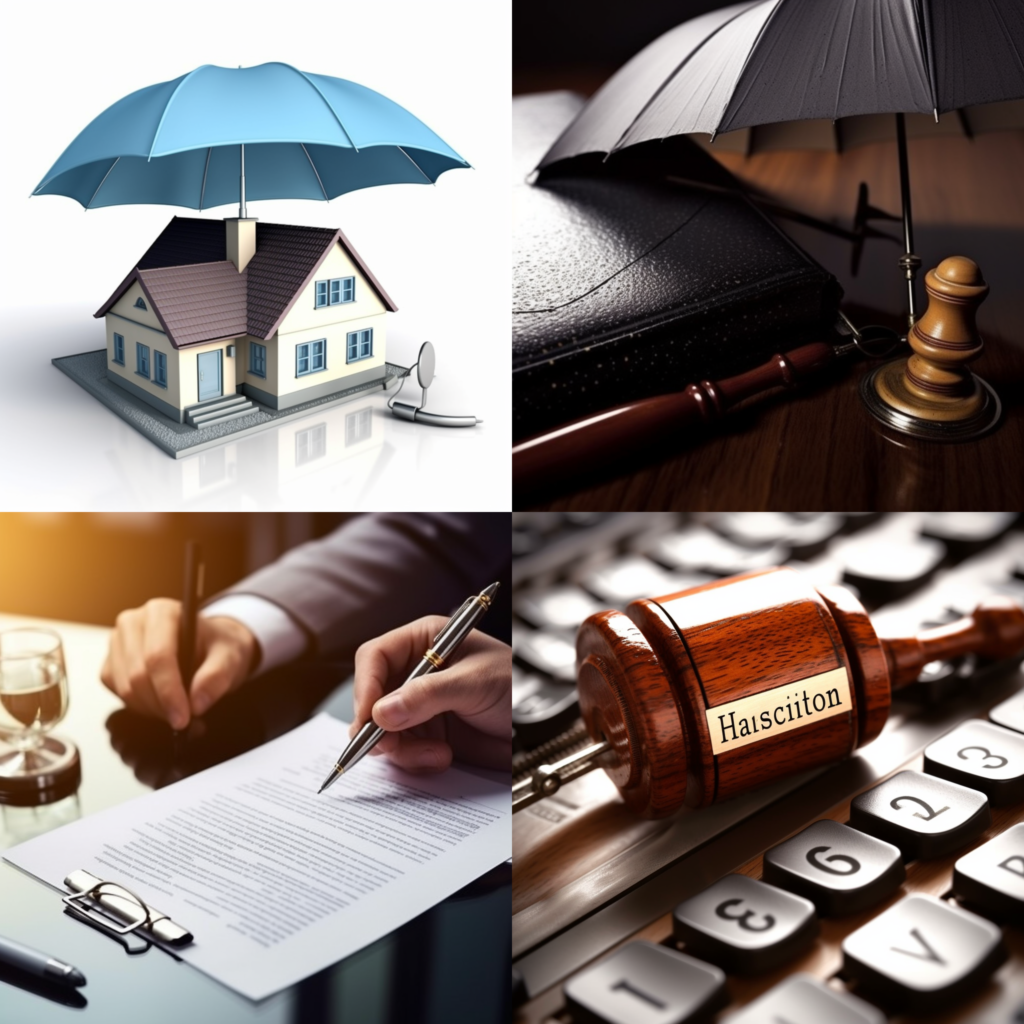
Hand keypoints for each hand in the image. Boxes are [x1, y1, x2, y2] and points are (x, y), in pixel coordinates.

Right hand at [100, 598, 258, 728]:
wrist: (209, 647)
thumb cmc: (217, 646)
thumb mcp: (230, 657)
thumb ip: (217, 677)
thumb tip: (197, 703)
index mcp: (162, 612)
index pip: (158, 656)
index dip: (169, 691)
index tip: (183, 717)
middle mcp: (134, 623)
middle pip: (138, 675)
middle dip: (162, 706)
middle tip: (186, 722)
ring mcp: (118, 644)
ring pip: (127, 689)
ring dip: (154, 710)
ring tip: (181, 714)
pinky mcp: (112, 665)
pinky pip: (120, 696)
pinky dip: (143, 709)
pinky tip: (164, 706)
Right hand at [352, 616, 510, 772]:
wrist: (538, 728)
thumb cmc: (516, 685)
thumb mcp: (475, 683)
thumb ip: (428, 695)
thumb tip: (382, 711)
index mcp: (425, 642)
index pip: (375, 657)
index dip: (366, 686)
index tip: (368, 717)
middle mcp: (415, 673)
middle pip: (370, 697)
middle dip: (377, 726)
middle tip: (389, 745)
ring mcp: (417, 706)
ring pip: (381, 730)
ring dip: (402, 748)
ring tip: (436, 753)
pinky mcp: (424, 734)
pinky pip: (400, 751)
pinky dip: (415, 759)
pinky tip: (442, 757)